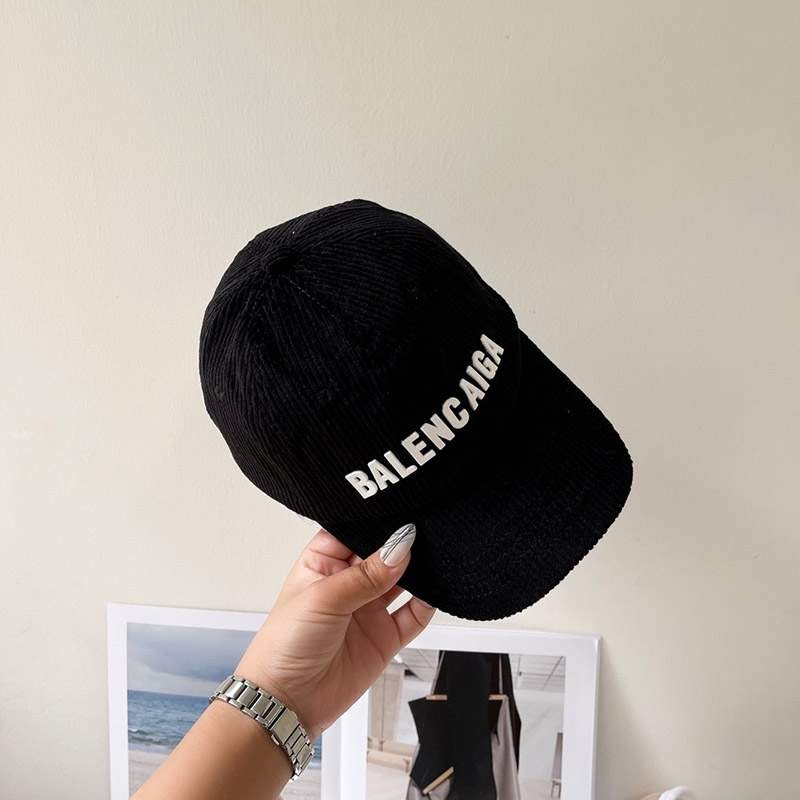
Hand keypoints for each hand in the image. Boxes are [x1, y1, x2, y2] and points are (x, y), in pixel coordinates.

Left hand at [235, 523, 433, 738]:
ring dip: (419, 571)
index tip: (401, 513)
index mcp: (323, 563)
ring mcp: (368, 610)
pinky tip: (436, 592)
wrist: (286, 703)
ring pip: (402, 582)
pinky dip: (428, 603)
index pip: (355, 531)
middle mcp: (348, 583)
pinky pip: (414, 615)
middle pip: (382, 554)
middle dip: (402, 544)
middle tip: (424, 534)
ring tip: (434, 559)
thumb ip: (366, 574)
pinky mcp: (384, 637)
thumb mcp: (323, 598)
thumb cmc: (284, 645)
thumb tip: (400, 545)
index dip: (376, 522)